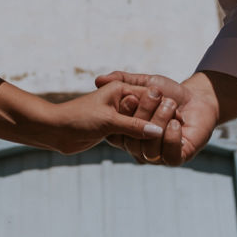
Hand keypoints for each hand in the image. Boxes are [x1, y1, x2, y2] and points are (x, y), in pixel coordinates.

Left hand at [45, 81, 171, 154]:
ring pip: (142, 122)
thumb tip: (157, 132)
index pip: (150, 97)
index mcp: (121, 90)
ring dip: (150, 130)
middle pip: (148, 109)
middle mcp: (121, 100)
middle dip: (160, 119)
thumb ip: (134, 126)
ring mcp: (118, 114)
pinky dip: (141, 138)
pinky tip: (153, 146)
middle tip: (178, 128)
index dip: (164, 109)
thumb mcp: (108, 121)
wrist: (55, 129)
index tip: (180, 120)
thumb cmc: (78, 118)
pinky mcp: (114, 128)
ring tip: (168, 139)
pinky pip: (133, 132)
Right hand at [96, 71, 218, 165]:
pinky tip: (176, 122)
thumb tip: (98, 80)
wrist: (197, 98)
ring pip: (149, 150)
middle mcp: (139, 147)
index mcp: (128, 133)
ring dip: (159, 122)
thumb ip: (123, 81)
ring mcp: (157, 156)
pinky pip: (169, 157)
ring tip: (170, 105)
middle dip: (143, 115)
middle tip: (156, 95)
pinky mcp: (176, 158)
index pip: (116, 133)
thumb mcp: (145, 83)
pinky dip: (171, 137)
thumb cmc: (169, 92)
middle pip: (132, 142)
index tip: (132, 97)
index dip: (123, 116)